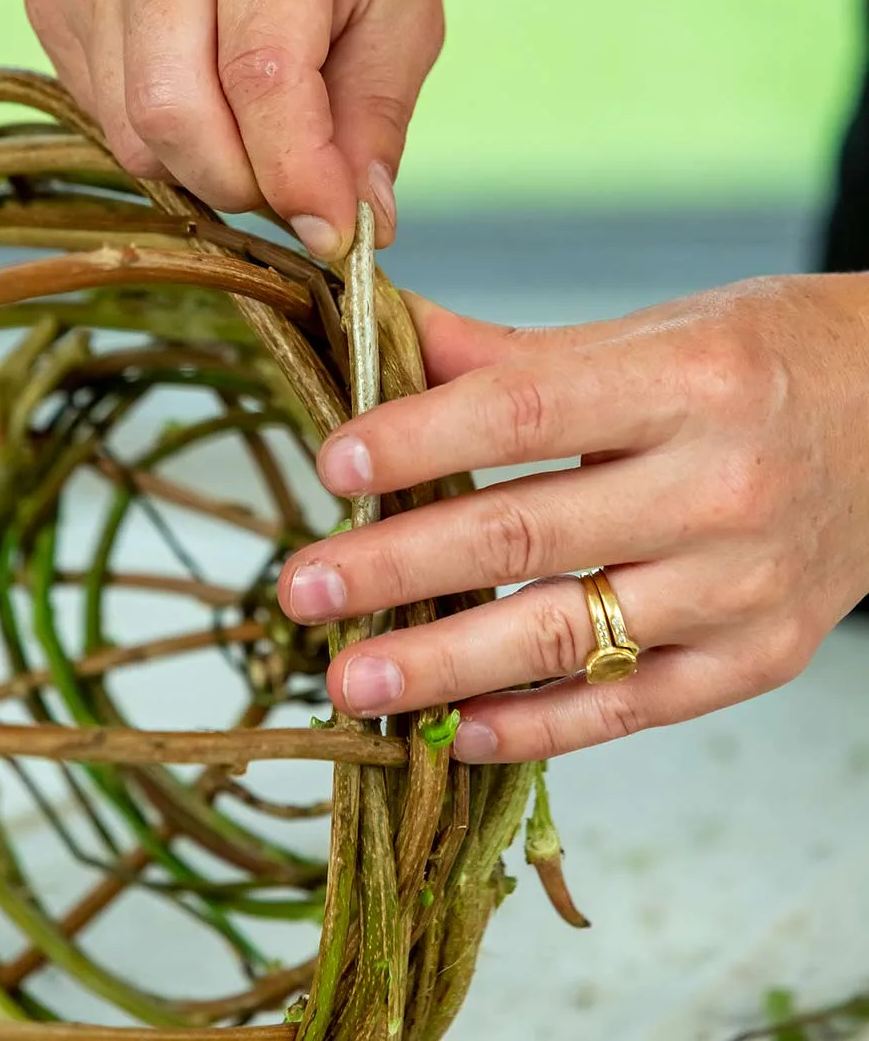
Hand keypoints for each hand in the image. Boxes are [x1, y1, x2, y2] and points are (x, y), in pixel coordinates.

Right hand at [23, 0, 441, 257]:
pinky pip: (96, 114)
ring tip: (256, 130)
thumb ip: (376, 123)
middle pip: (174, 115)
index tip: (336, 232)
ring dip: (202, 167)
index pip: (263, 77)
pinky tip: (201, 89)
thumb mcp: (407, 12)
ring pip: (130, 130)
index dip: (297, 177)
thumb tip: (357, 229)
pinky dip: (156, 136)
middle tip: (297, 181)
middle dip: (244, 185)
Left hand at [278, 276, 868, 760]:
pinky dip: (539, 729)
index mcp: (688, 383)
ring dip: (444, 667)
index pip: (525, 410)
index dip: (419, 440)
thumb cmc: (764, 363)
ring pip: (569, 638)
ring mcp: (742, 587)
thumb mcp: (652, 334)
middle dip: (398, 568)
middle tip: (301, 589)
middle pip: (530, 534)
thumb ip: (515, 356)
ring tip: (350, 680)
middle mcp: (721, 488)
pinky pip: (632, 711)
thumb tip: (386, 338)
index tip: (332, 463)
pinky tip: (458, 732)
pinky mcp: (755, 658)